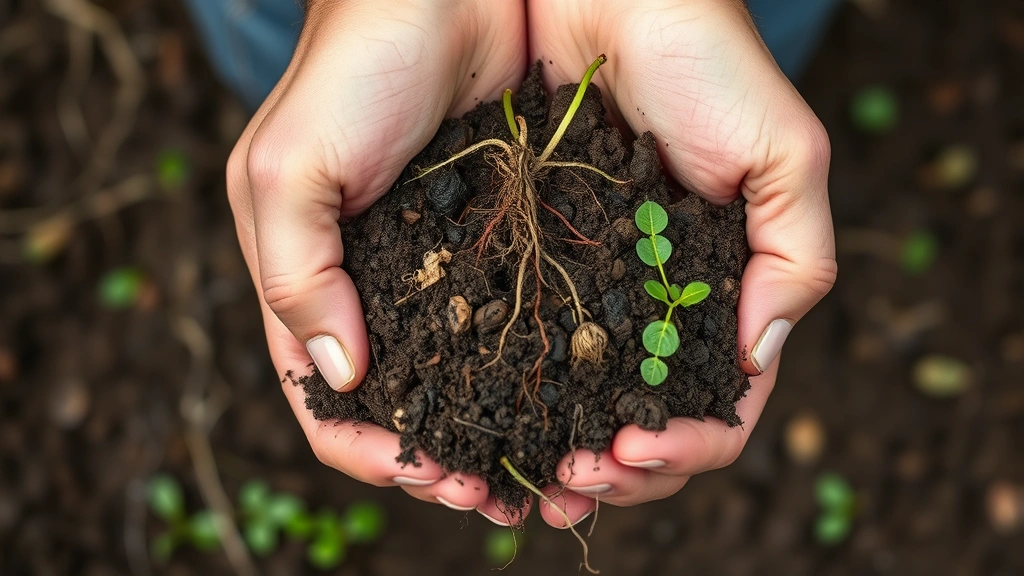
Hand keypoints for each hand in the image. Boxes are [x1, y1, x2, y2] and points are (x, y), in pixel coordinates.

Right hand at [226, 0, 525, 509]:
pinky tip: (575, 396)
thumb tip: (340, 377)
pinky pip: (516, 325)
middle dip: (447, 460)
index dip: (375, 452)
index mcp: (311, 282)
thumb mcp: (291, 166)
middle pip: (403, 406)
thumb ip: (295, 272)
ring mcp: (442, 269)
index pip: (328, 404)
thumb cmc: (354, 65)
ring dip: (499, 430)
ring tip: (551, 467)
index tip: (438, 478)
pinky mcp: (500, 240)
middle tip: (505, 497)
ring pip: (464, 379)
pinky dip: (536, 372)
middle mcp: (375, 288)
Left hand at [526, 0, 836, 526]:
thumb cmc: (705, 60)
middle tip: (576, 478)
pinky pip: (523, 343)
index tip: (637, 449)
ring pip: (580, 399)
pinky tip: (492, 412)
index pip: (716, 405)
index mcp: (716, 294)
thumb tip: (762, 354)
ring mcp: (591, 285)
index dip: (685, 445)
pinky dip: (515, 392)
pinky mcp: (531, 256)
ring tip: (535, 470)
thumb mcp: (783, 154)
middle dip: (619, 468)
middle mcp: (652, 301)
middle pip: (644, 419)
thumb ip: (796, 256)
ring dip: (562, 448)